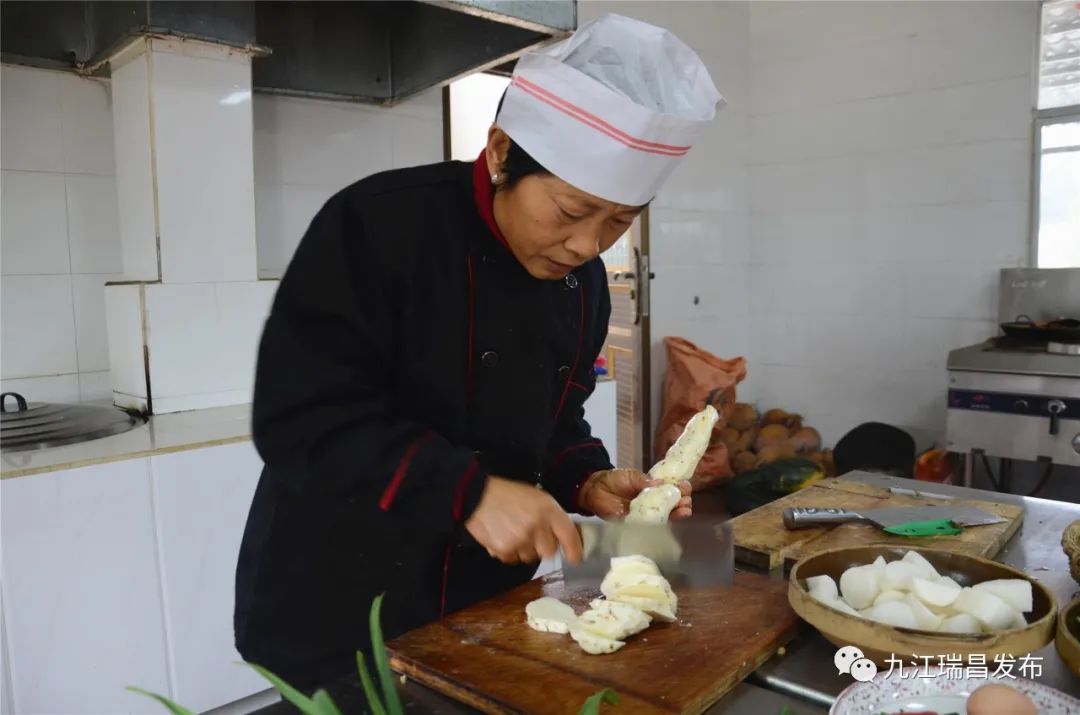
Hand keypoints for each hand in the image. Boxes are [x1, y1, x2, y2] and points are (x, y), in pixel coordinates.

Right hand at [465, 477, 582, 565]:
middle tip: (532, 536)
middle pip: (549, 551)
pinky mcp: (505, 550)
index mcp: (548, 509)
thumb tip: (562, 536)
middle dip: (543, 547)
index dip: (574, 549)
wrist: (477, 496)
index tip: (575, 558)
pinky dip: (509, 552)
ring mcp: (521, 539)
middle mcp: (537, 525)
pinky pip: (513, 559)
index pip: (569, 535)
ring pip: (530, 557)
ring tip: (512, 533)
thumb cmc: (508, 494)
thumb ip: (551, 516)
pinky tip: (502, 537)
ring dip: (525, 549)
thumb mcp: (536, 497)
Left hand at [578, 469, 692, 519]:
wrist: (594, 489)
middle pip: (672, 504)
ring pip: (665, 516)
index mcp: (653, 488)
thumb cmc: (613, 479)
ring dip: (676, 514)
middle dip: (682, 503)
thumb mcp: (630, 476)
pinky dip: (660, 525)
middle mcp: (652, 502)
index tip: (686, 487)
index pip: (671, 489)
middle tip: (687, 501)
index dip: (680, 489)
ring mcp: (645, 514)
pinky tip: (668, 522)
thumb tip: (660, 483)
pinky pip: (650, 526)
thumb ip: (643, 480)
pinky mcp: (636, 524)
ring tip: (684, 511)